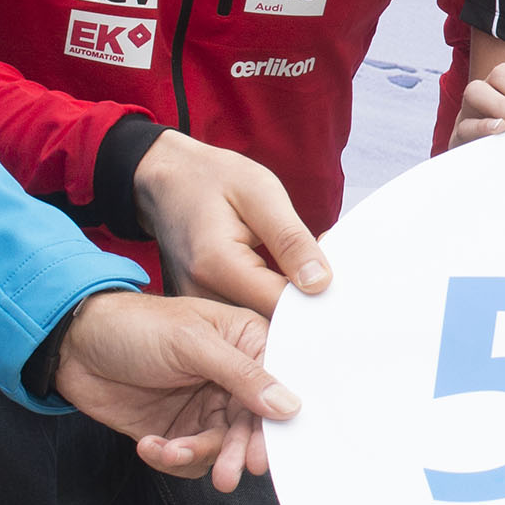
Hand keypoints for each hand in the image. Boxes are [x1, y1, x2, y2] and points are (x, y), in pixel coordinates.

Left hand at [51, 290, 297, 490]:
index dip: (276, 421)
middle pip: (252, 425)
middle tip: (228, 474)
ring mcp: (204, 406)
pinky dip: (170, 458)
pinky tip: (149, 445)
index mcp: (246, 344)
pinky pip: (188, 457)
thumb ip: (241, 374)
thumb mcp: (191, 342)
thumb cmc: (134, 325)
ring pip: (221, 447)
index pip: (278, 386)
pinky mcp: (177, 429)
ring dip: (198, 456)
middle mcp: (231, 378)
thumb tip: (288, 404)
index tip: (267, 451)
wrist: (74, 345)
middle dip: (236, 450)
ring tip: (170, 451)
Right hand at [132, 132, 326, 313]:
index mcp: (215, 265)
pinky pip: (242, 318)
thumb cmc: (211, 179)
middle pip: (266, 323)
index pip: (279, 307)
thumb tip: (320, 283)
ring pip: (255, 325)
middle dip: (303, 307)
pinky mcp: (201, 309)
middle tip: (324, 277)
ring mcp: (196, 306)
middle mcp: (200, 294)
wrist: (165, 181)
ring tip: (301, 275)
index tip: (339, 290)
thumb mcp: (261, 193)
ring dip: (286, 308)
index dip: (316, 303)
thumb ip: (291, 240)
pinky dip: (266, 305)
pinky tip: (282, 282)